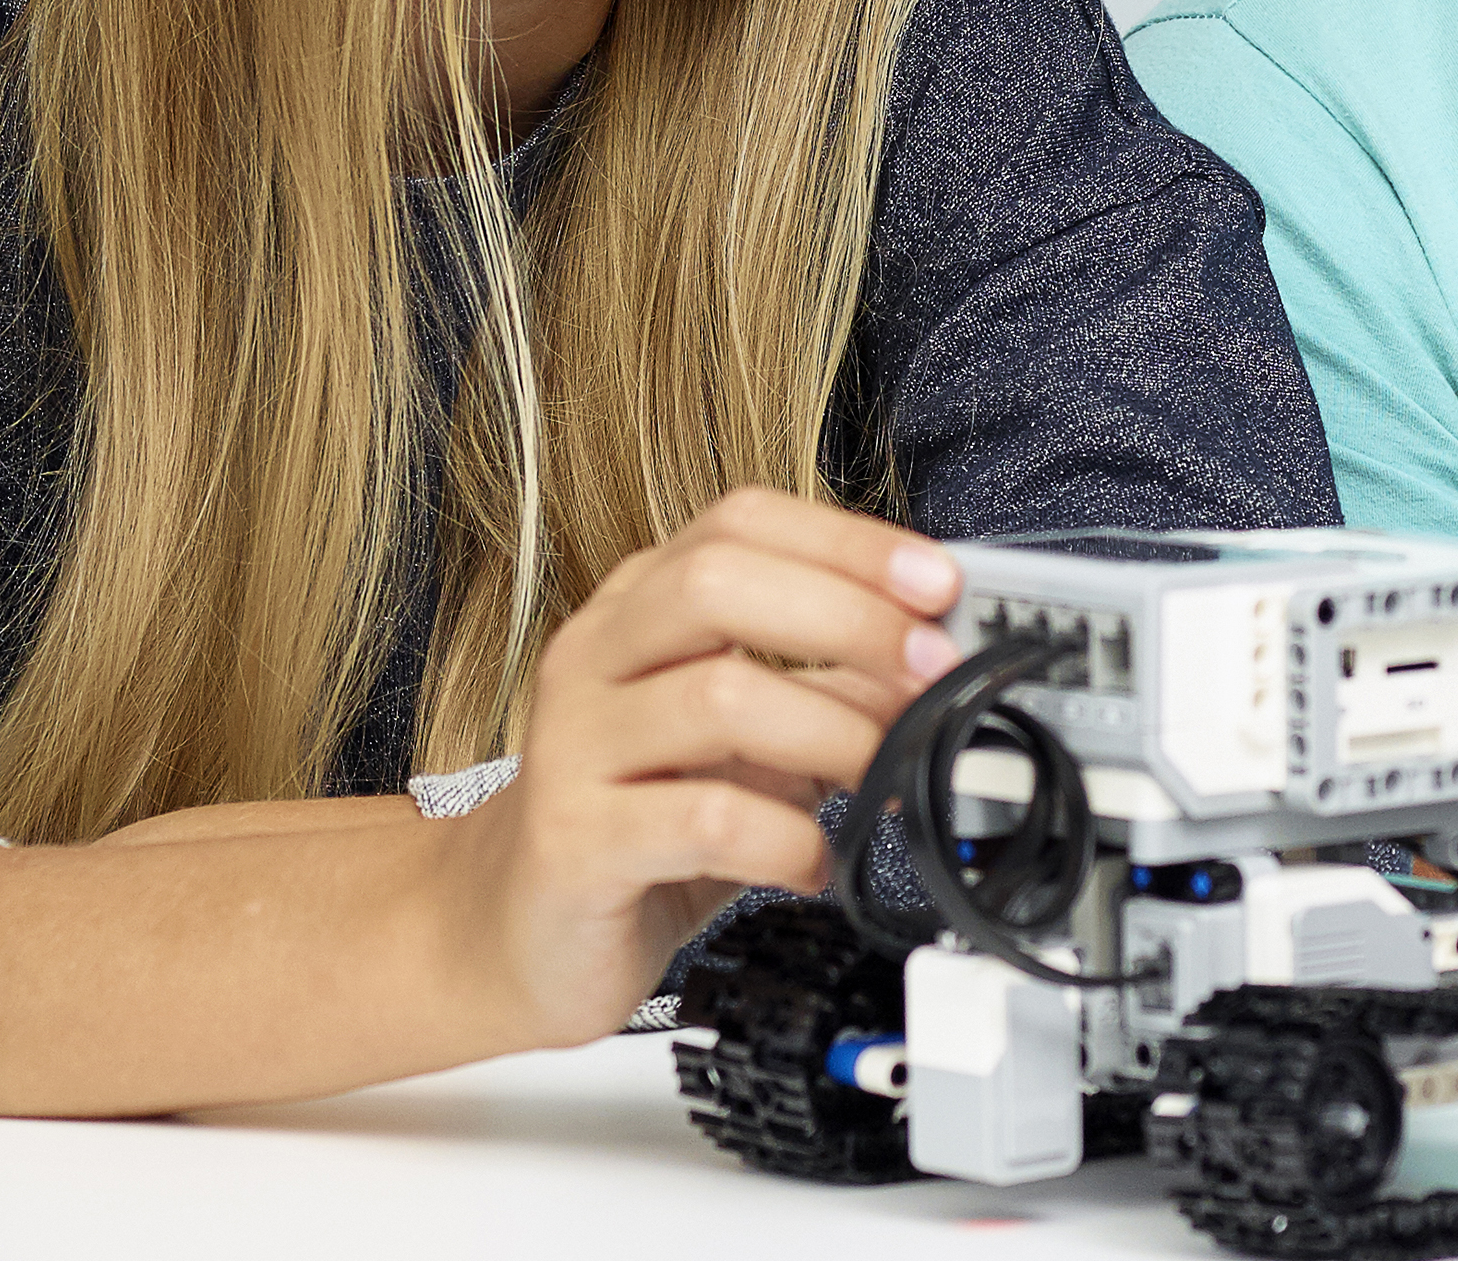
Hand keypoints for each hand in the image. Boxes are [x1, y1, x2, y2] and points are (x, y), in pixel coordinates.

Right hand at [426, 487, 956, 1039]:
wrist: (519, 933)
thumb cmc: (639, 823)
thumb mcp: (745, 745)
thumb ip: (824, 694)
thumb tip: (931, 666)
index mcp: (637, 610)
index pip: (739, 524)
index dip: (848, 543)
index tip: (938, 583)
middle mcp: (594, 659)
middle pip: (718, 584)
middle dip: (849, 619)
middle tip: (932, 673)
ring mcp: (574, 745)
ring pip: (718, 696)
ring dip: (835, 733)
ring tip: (887, 777)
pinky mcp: (576, 840)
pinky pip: (704, 820)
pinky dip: (787, 840)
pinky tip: (813, 863)